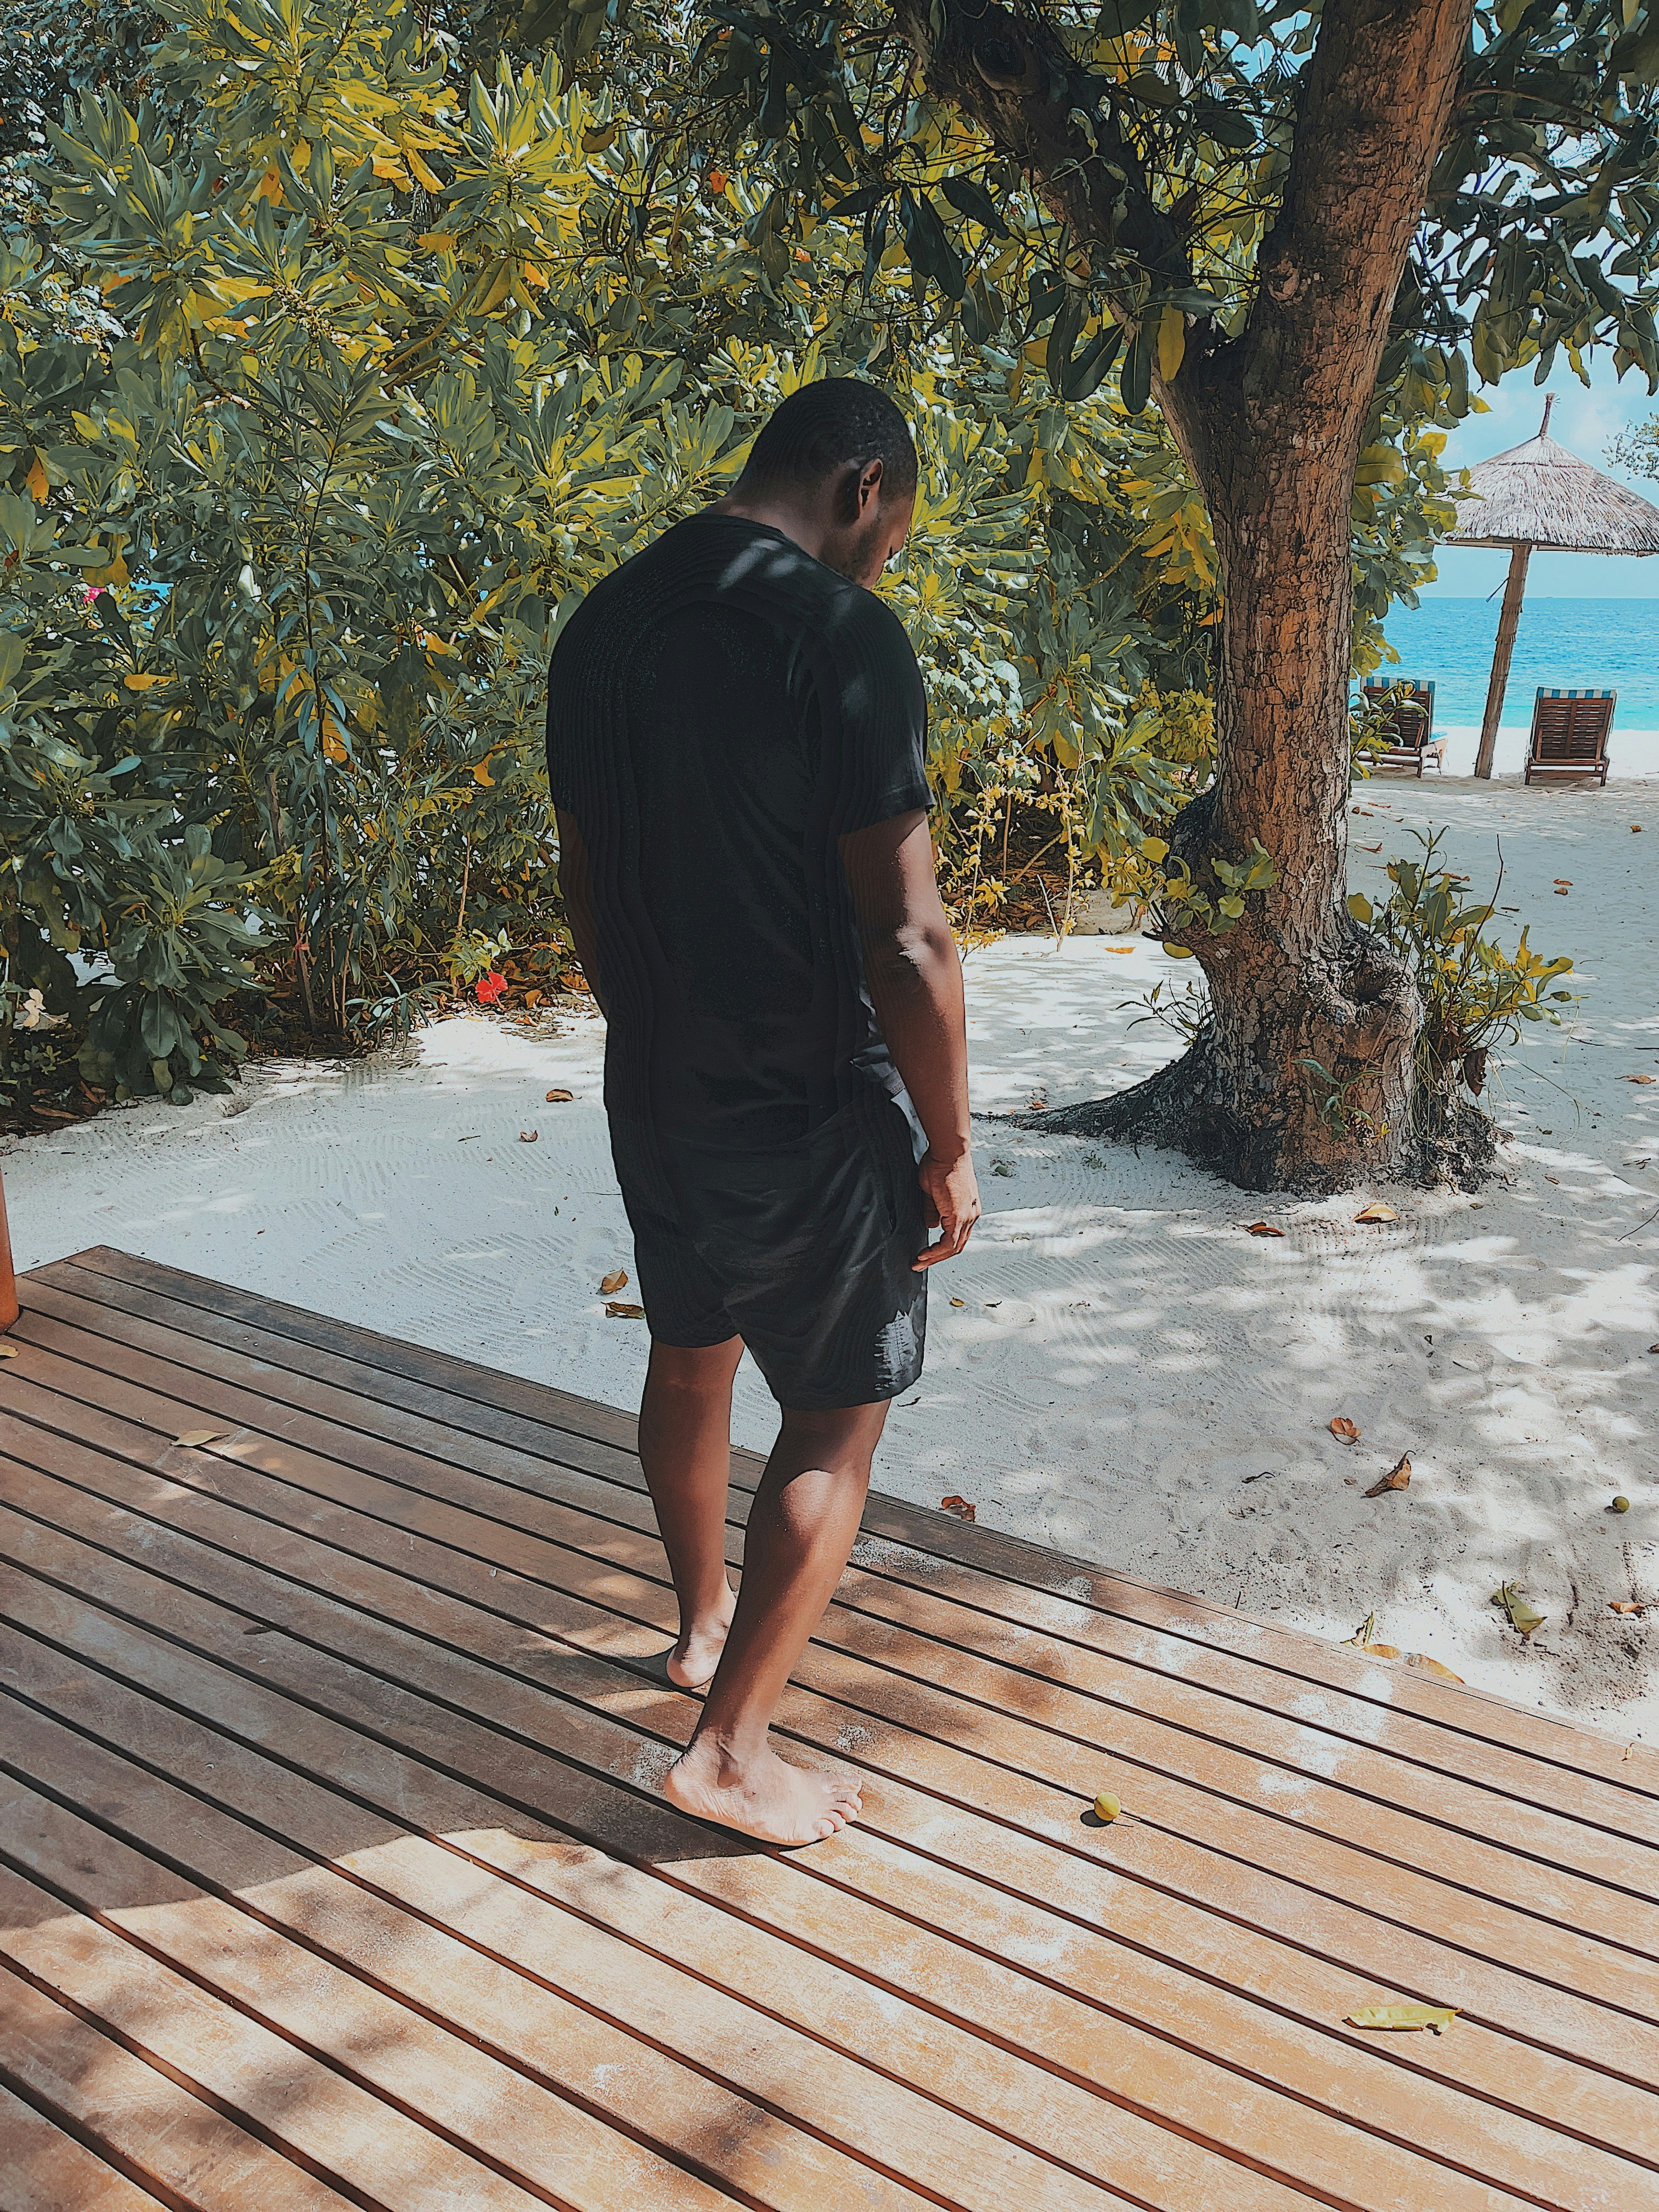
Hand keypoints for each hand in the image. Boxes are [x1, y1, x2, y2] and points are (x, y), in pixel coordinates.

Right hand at [914, 1149, 979, 1270]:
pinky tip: (924, 1254)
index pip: (957, 1236)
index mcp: (968, 1208)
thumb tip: (931, 1226)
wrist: (949, 1151)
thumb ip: (933, 1210)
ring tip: (919, 1262)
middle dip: (937, 1257)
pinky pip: (949, 1241)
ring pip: (954, 1247)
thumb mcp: (934, 1191)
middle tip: (920, 1263)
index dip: (941, 1249)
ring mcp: (968, 1215)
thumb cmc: (941, 1162)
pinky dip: (936, 1251)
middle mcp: (971, 1214)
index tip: (925, 1254)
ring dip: (935, 1257)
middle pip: (957, 1246)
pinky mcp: (960, 1215)